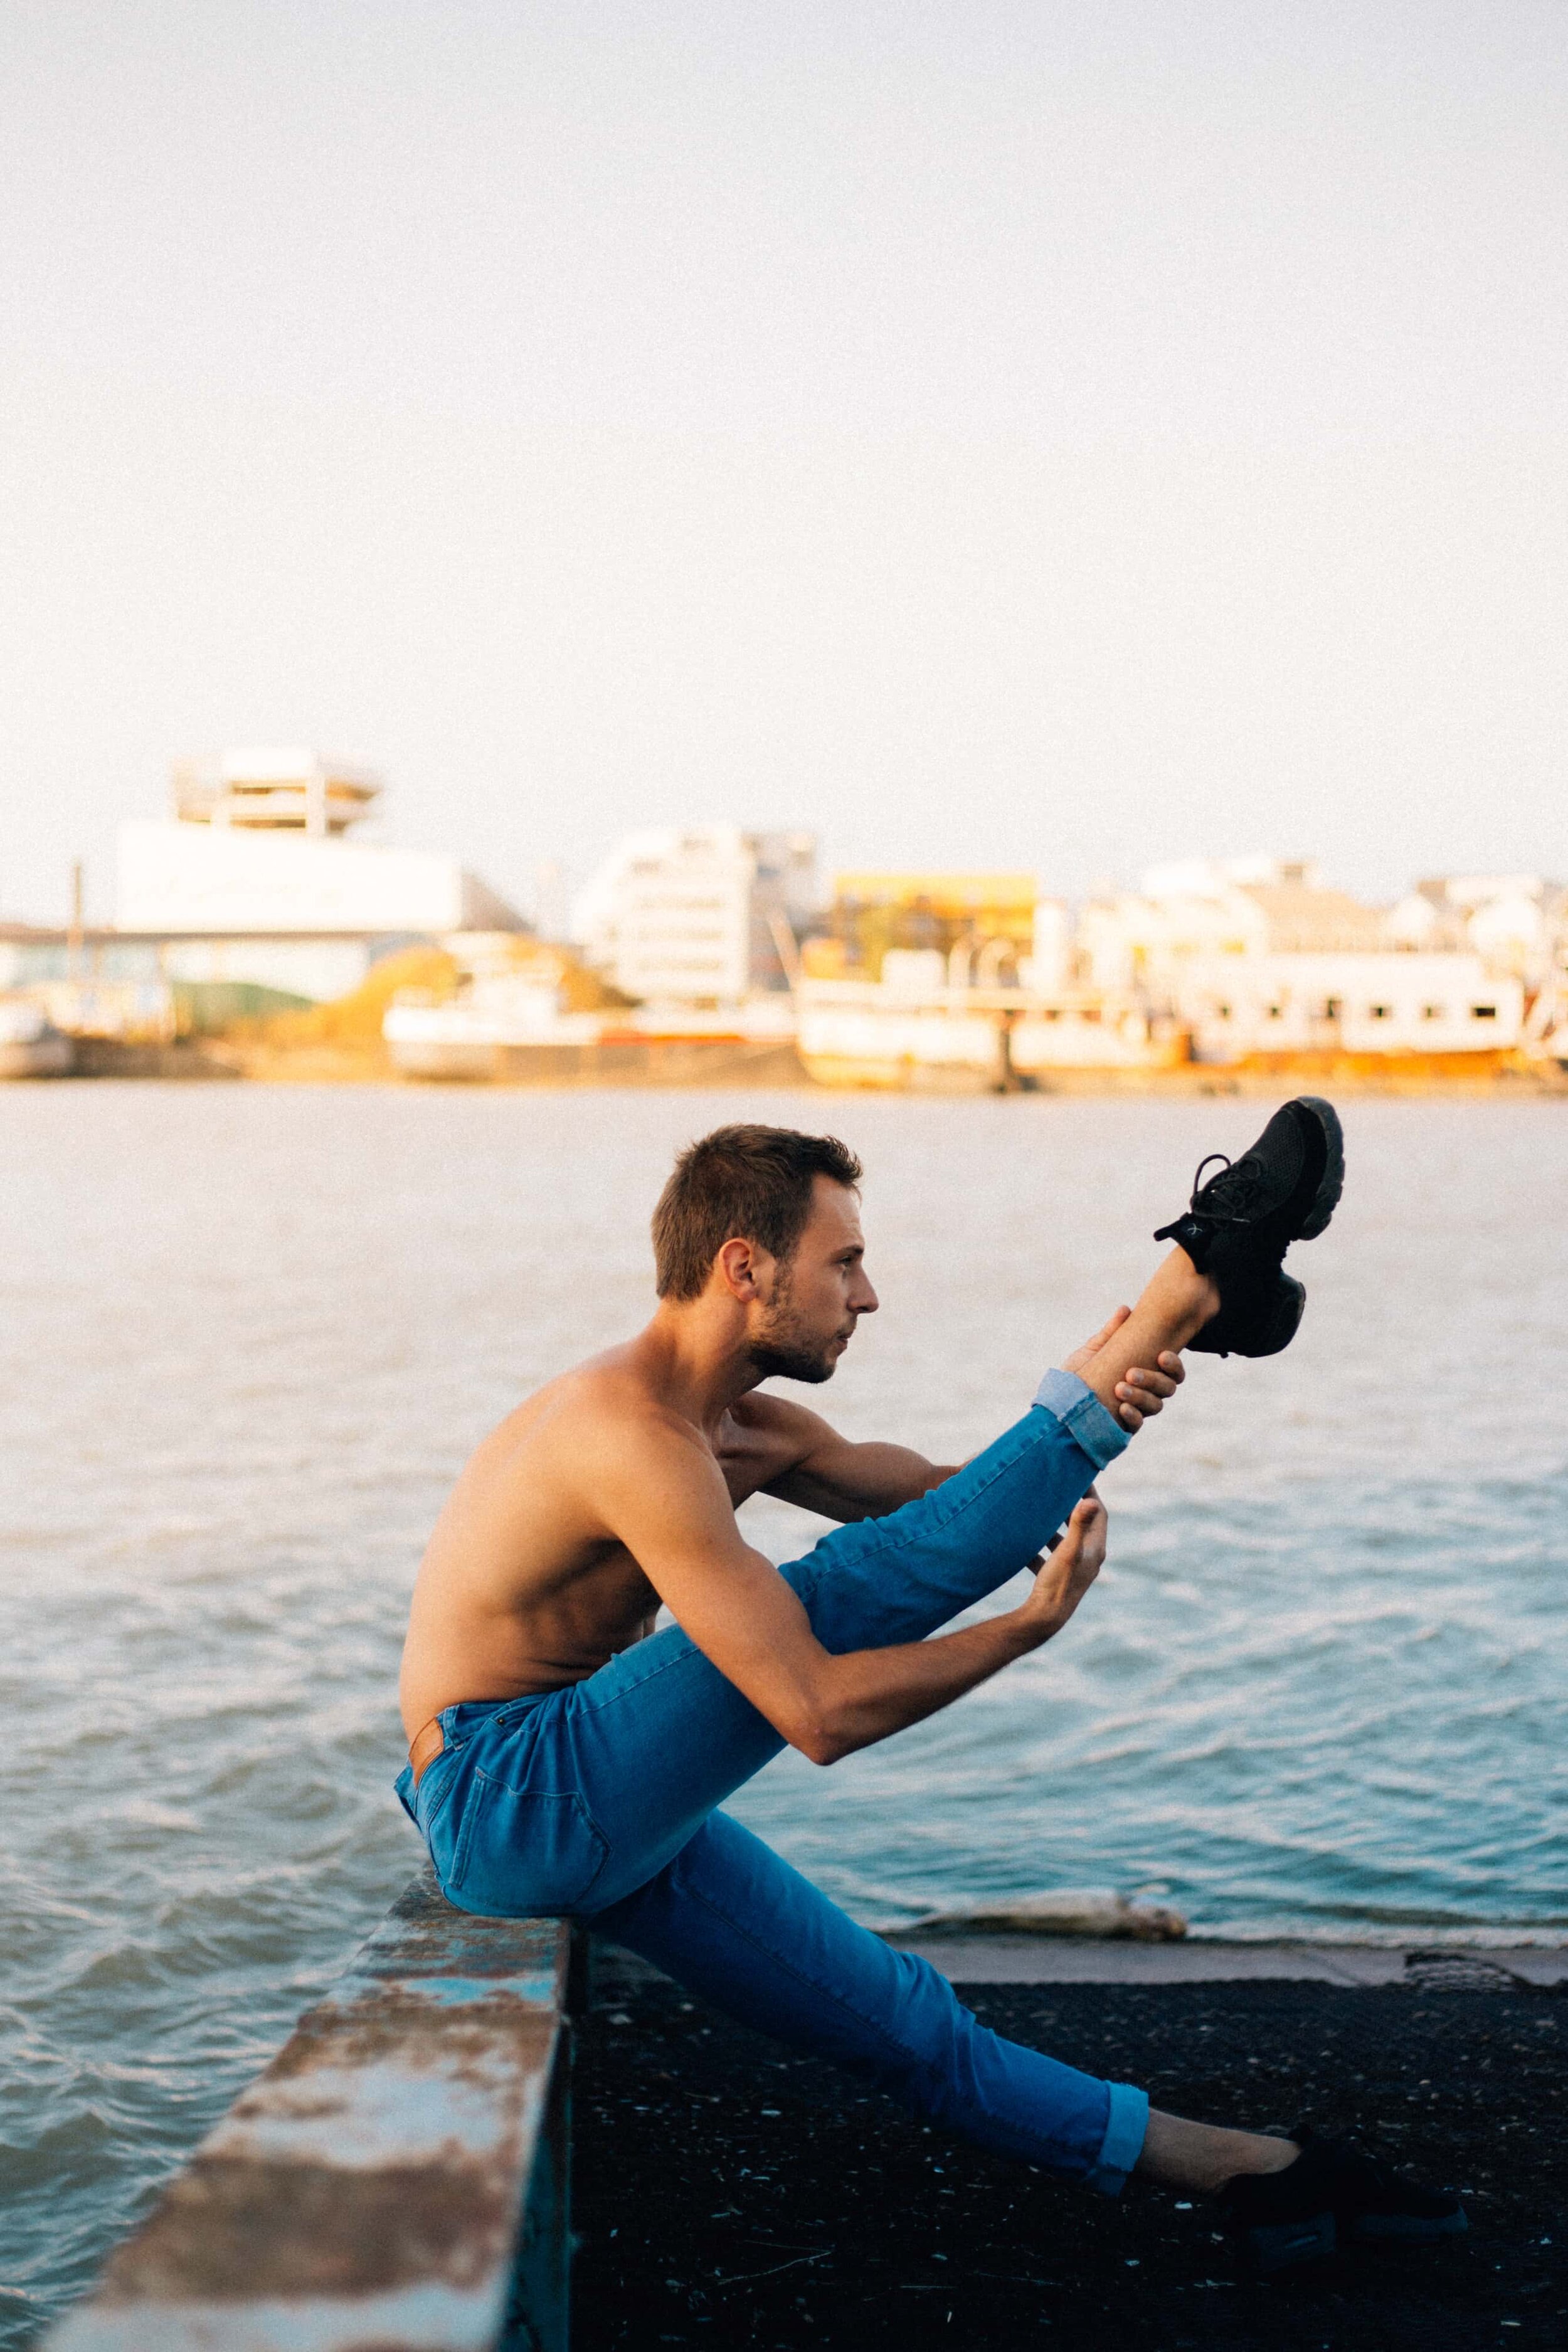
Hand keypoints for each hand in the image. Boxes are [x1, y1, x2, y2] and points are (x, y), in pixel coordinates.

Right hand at [1018, 1491, 1106, 1638]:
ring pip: (1065, 1540)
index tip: (1077, 1476)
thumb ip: (1078, 1526)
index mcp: (1095, 1549)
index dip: (1090, 1493)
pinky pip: (1050, 1556)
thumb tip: (1090, 1501)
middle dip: (1069, 1507)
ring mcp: (1074, 1568)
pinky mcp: (1059, 1577)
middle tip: (1055, 1489)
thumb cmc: (1058, 1583)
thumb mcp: (1067, 1552)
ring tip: (1038, 1511)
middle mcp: (1088, 1557)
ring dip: (1053, 1526)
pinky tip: (1022, 1542)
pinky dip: (1039, 1547)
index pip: (1099, 1513)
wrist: (1045, 1619)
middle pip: (1083, 1524)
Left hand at [1063, 1306, 1186, 1431]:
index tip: (1161, 1355)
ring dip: (1141, 1396)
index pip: (1171, 1372)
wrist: (1056, 1403)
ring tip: (1119, 1388)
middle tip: (1130, 1372)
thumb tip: (1126, 1309)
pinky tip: (1121, 1408)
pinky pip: (1137, 1424)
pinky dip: (1133, 1415)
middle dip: (1153, 1379)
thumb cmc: (1077, 1376)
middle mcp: (1145, 1394)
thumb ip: (1111, 1333)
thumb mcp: (1093, 1351)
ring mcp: (1136, 1412)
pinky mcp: (1123, 1428)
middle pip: (1167, 1388)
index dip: (1174, 1365)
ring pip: (1155, 1405)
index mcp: (1144, 1374)